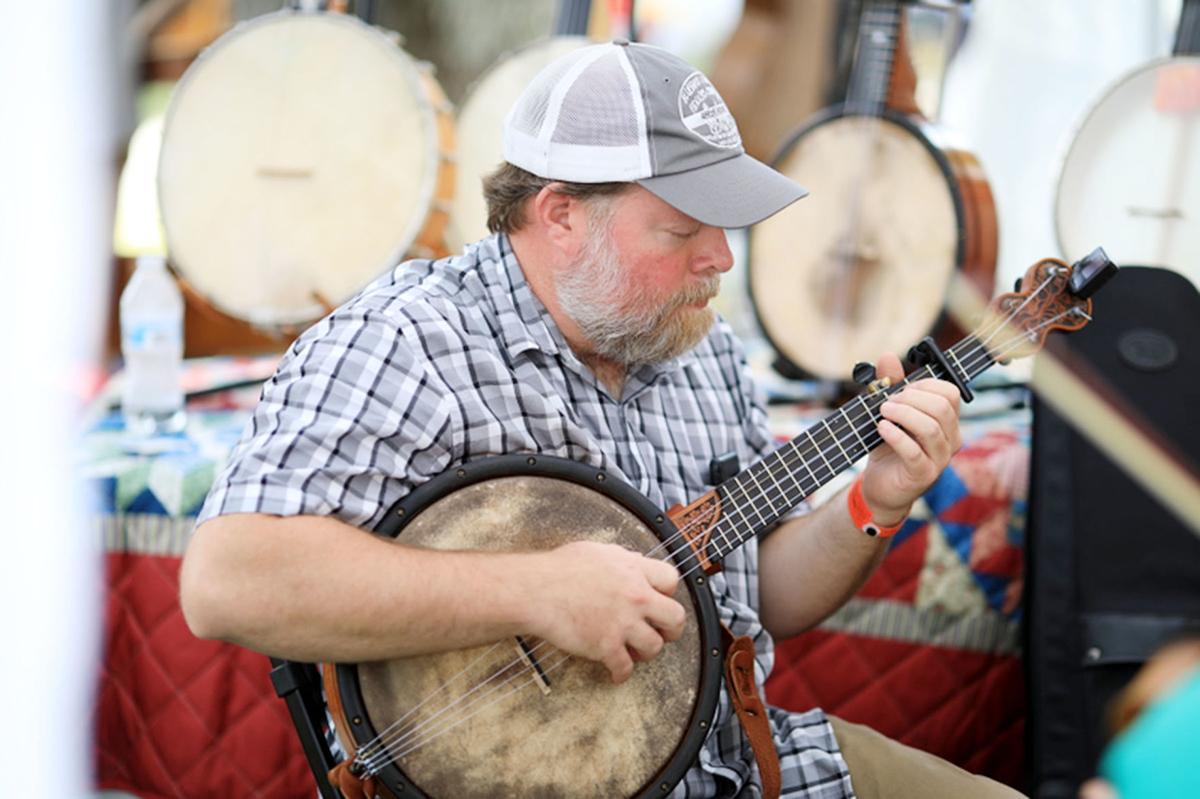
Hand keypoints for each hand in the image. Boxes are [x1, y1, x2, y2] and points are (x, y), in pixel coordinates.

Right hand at [522, 541, 685, 683]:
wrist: (536, 590)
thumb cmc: (558, 569)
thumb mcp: (597, 551)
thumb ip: (622, 558)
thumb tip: (635, 562)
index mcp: (633, 569)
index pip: (671, 580)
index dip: (667, 592)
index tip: (661, 599)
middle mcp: (634, 596)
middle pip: (674, 617)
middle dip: (671, 629)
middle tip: (663, 632)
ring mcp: (622, 623)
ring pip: (654, 646)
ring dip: (646, 651)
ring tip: (635, 651)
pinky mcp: (606, 646)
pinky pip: (624, 668)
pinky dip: (621, 673)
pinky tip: (616, 672)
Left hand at [860, 352, 962, 524]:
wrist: (880, 486)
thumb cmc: (888, 446)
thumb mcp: (888, 413)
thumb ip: (889, 385)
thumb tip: (887, 355)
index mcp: (947, 422)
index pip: (951, 393)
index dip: (925, 385)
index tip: (901, 389)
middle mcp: (950, 439)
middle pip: (942, 408)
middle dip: (911, 398)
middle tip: (887, 401)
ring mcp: (939, 459)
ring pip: (931, 428)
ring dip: (903, 414)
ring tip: (883, 412)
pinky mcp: (923, 475)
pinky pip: (914, 452)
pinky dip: (896, 435)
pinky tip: (882, 428)